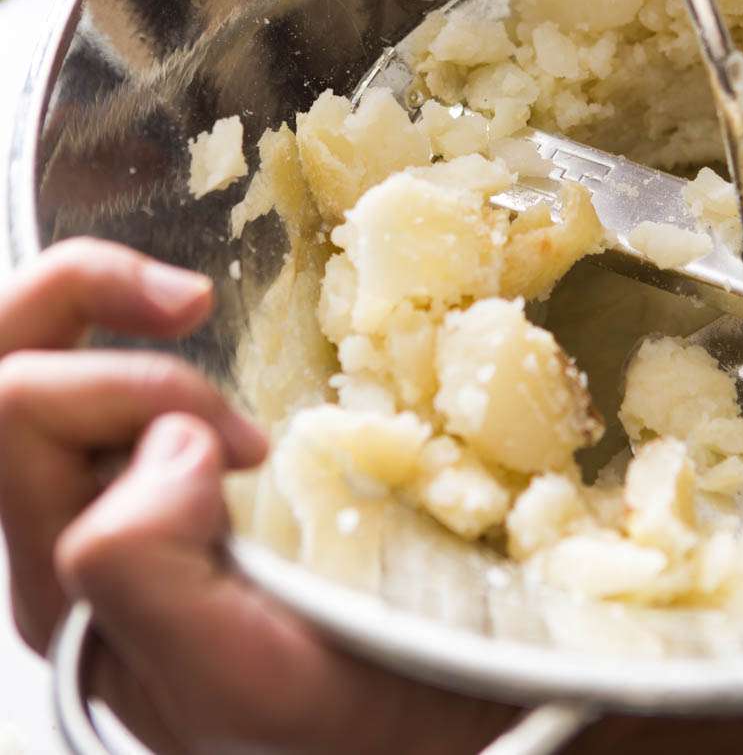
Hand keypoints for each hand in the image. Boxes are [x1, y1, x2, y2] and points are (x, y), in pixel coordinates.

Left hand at [0, 239, 511, 753]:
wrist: (433, 722)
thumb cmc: (350, 720)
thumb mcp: (243, 678)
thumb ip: (149, 574)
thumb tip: (164, 443)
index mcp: (69, 580)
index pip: (17, 415)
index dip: (130, 389)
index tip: (250, 444)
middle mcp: (75, 531)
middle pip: (4, 364)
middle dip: (83, 297)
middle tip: (191, 304)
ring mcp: (123, 496)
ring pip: (39, 353)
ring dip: (103, 302)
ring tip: (194, 304)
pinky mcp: (184, 470)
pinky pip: (113, 374)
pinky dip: (141, 322)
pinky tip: (208, 328)